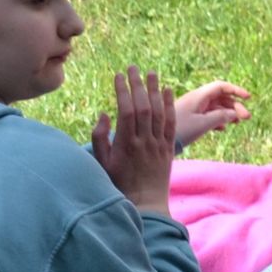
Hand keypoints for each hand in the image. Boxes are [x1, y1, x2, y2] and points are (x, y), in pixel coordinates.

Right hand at [89, 64, 180, 214]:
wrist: (145, 203)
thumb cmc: (119, 183)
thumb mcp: (102, 162)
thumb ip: (100, 137)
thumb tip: (104, 114)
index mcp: (126, 144)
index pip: (126, 111)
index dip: (123, 91)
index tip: (118, 76)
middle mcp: (144, 142)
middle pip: (143, 107)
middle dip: (138, 85)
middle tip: (133, 68)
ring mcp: (158, 145)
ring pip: (159, 113)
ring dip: (155, 90)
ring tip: (151, 73)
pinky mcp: (168, 149)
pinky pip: (171, 124)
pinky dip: (170, 106)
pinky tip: (167, 91)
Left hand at [171, 79, 252, 148]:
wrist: (159, 139)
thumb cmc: (181, 130)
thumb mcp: (203, 124)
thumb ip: (221, 117)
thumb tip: (234, 113)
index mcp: (199, 96)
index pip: (221, 87)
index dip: (236, 90)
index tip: (249, 98)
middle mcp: (197, 100)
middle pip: (221, 98)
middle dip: (235, 106)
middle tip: (246, 118)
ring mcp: (194, 109)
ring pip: (216, 107)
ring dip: (228, 113)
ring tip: (238, 123)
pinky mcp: (191, 118)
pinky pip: (209, 115)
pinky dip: (219, 120)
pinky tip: (223, 128)